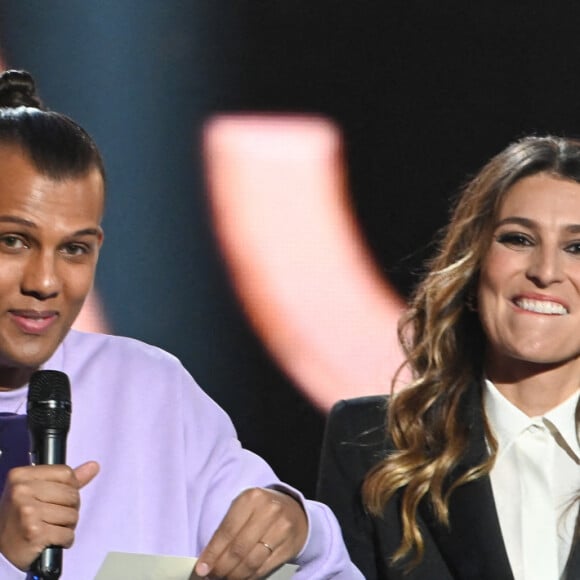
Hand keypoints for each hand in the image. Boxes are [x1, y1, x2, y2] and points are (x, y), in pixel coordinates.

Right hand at [0, 461, 98, 570]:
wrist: (0, 552)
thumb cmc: (20, 518)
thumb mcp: (36, 492)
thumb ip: (66, 480)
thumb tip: (94, 466)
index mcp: (21, 476)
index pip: (66, 473)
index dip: (69, 487)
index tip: (56, 498)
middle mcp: (21, 491)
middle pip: (71, 494)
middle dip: (70, 508)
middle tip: (52, 517)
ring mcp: (28, 511)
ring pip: (72, 514)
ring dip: (67, 525)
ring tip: (50, 528)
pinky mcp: (35, 532)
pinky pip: (67, 534)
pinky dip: (65, 540)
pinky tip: (51, 540)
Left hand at [193, 487, 307, 579]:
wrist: (293, 510)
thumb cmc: (261, 509)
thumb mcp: (243, 508)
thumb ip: (227, 529)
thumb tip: (207, 558)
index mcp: (251, 498)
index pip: (227, 531)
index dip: (212, 553)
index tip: (201, 568)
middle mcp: (268, 511)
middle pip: (239, 549)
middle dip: (221, 567)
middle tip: (212, 576)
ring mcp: (281, 529)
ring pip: (251, 561)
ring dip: (234, 575)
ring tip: (225, 578)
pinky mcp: (289, 545)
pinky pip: (264, 567)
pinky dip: (249, 576)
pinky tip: (241, 577)